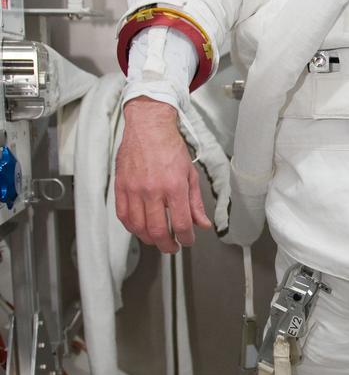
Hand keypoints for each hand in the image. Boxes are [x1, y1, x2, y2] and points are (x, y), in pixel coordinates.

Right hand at [115, 97, 210, 252]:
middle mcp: (153, 190)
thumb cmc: (169, 147)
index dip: (186, 238)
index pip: (181, 224)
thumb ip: (195, 202)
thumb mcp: (190, 174)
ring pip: (139, 227)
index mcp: (174, 186)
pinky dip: (132, 227)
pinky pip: (123, 215)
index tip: (188, 241)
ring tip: (157, 239)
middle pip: (158, 231)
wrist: (148, 127)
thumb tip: (202, 224)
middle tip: (172, 247)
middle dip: (167, 245)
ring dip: (149, 239)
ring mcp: (134, 189)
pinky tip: (140, 228)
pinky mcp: (121, 186)